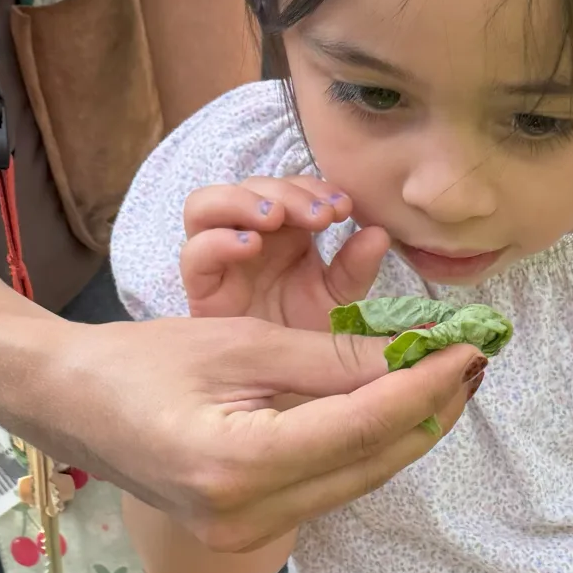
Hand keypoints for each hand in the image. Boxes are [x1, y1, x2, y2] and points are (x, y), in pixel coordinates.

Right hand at [39, 317, 482, 552]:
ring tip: (443, 381)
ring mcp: (247, 533)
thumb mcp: (239, 345)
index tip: (471, 348)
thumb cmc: (138, 363)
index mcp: (237, 464)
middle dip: (429, 413)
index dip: (426, 386)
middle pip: (372, 464)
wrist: (63, 406)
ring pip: (358, 481)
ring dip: (405, 431)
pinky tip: (391, 409)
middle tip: (470, 363)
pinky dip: (366, 447)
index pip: (364, 426)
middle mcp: (247, 515)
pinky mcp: (248, 531)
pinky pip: (330, 486)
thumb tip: (416, 355)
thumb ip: (330, 358)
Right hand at [181, 174, 389, 328]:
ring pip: (207, 205)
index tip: (344, 207)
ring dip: (242, 201)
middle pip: (251, 188)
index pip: (290, 188)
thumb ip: (355, 267)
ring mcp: (219, 259)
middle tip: (320, 215)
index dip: (314, 187)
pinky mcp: (201, 288)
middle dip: (286, 193)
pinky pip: (193, 254)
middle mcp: (249, 236)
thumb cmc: (308, 335)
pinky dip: (217, 241)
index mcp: (286, 233)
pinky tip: (249, 246)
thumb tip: (379, 233)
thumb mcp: (339, 299)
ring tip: (276, 218)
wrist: (284, 384)